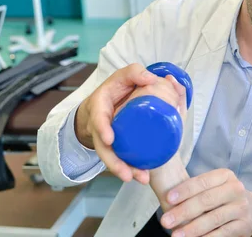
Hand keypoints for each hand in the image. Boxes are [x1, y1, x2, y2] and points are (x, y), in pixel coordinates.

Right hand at [74, 63, 186, 184]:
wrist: (108, 100)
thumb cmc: (116, 88)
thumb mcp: (123, 76)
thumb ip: (135, 73)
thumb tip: (152, 78)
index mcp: (100, 107)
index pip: (98, 119)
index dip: (102, 129)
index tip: (109, 139)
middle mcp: (101, 125)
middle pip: (103, 147)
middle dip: (114, 163)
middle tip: (128, 174)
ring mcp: (108, 137)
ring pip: (112, 157)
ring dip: (124, 169)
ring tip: (140, 178)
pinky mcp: (117, 144)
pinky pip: (121, 157)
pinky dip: (131, 167)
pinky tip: (142, 175)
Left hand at [160, 169, 251, 236]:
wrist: (250, 210)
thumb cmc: (222, 197)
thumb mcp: (213, 186)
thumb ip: (195, 190)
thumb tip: (167, 199)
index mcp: (226, 176)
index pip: (203, 181)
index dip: (185, 190)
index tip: (168, 199)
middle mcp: (236, 189)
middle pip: (207, 200)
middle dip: (184, 211)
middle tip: (165, 221)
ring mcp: (241, 208)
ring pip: (213, 219)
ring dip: (192, 228)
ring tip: (175, 235)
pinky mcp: (243, 225)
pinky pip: (222, 233)